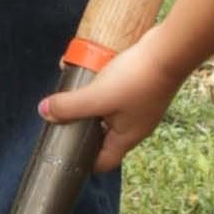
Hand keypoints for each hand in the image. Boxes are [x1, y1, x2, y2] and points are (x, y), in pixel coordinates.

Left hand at [39, 33, 180, 171]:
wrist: (170, 51)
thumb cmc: (137, 80)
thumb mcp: (97, 97)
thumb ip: (69, 106)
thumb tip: (44, 113)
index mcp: (127, 138)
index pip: (103, 162)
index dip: (83, 160)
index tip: (64, 148)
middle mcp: (136, 126)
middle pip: (103, 135)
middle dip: (82, 125)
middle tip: (63, 114)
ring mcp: (141, 106)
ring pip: (109, 111)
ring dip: (91, 101)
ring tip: (74, 88)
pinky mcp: (144, 87)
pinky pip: (118, 92)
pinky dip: (103, 84)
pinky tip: (92, 70)